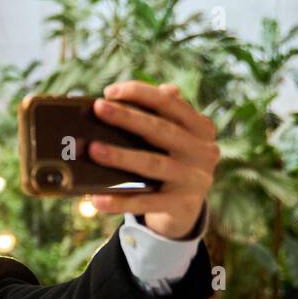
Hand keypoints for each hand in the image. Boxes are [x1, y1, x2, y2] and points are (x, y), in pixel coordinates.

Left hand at [86, 80, 218, 238]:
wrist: (186, 207)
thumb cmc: (170, 161)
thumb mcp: (172, 138)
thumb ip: (156, 116)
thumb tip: (119, 97)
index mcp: (200, 127)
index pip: (170, 103)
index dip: (140, 93)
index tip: (110, 91)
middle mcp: (203, 151)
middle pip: (161, 130)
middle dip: (128, 117)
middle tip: (99, 108)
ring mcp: (195, 179)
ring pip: (154, 164)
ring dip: (122, 156)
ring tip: (94, 150)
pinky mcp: (181, 205)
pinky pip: (146, 202)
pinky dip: (120, 201)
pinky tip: (97, 199)